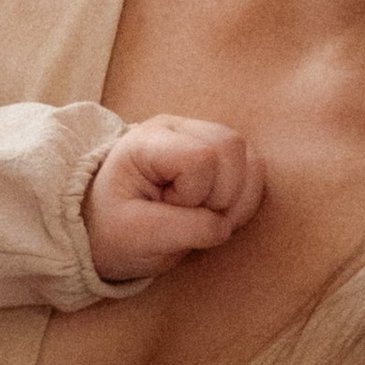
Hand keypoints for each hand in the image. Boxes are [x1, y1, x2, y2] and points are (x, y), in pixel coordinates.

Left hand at [85, 113, 265, 279]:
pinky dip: (245, 200)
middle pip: (231, 147)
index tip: (166, 208)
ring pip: (251, 158)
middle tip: (187, 215)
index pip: (200, 156)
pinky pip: (256, 170)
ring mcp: (203, 137)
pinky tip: (218, 215)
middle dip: (220, 195)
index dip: (195, 194)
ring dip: (237, 200)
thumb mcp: (135, 236)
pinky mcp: (222, 156)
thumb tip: (223, 225)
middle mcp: (178, 128)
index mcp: (148, 141)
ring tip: (202, 217)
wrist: (108, 228)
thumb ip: (181, 229)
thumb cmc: (114, 229)